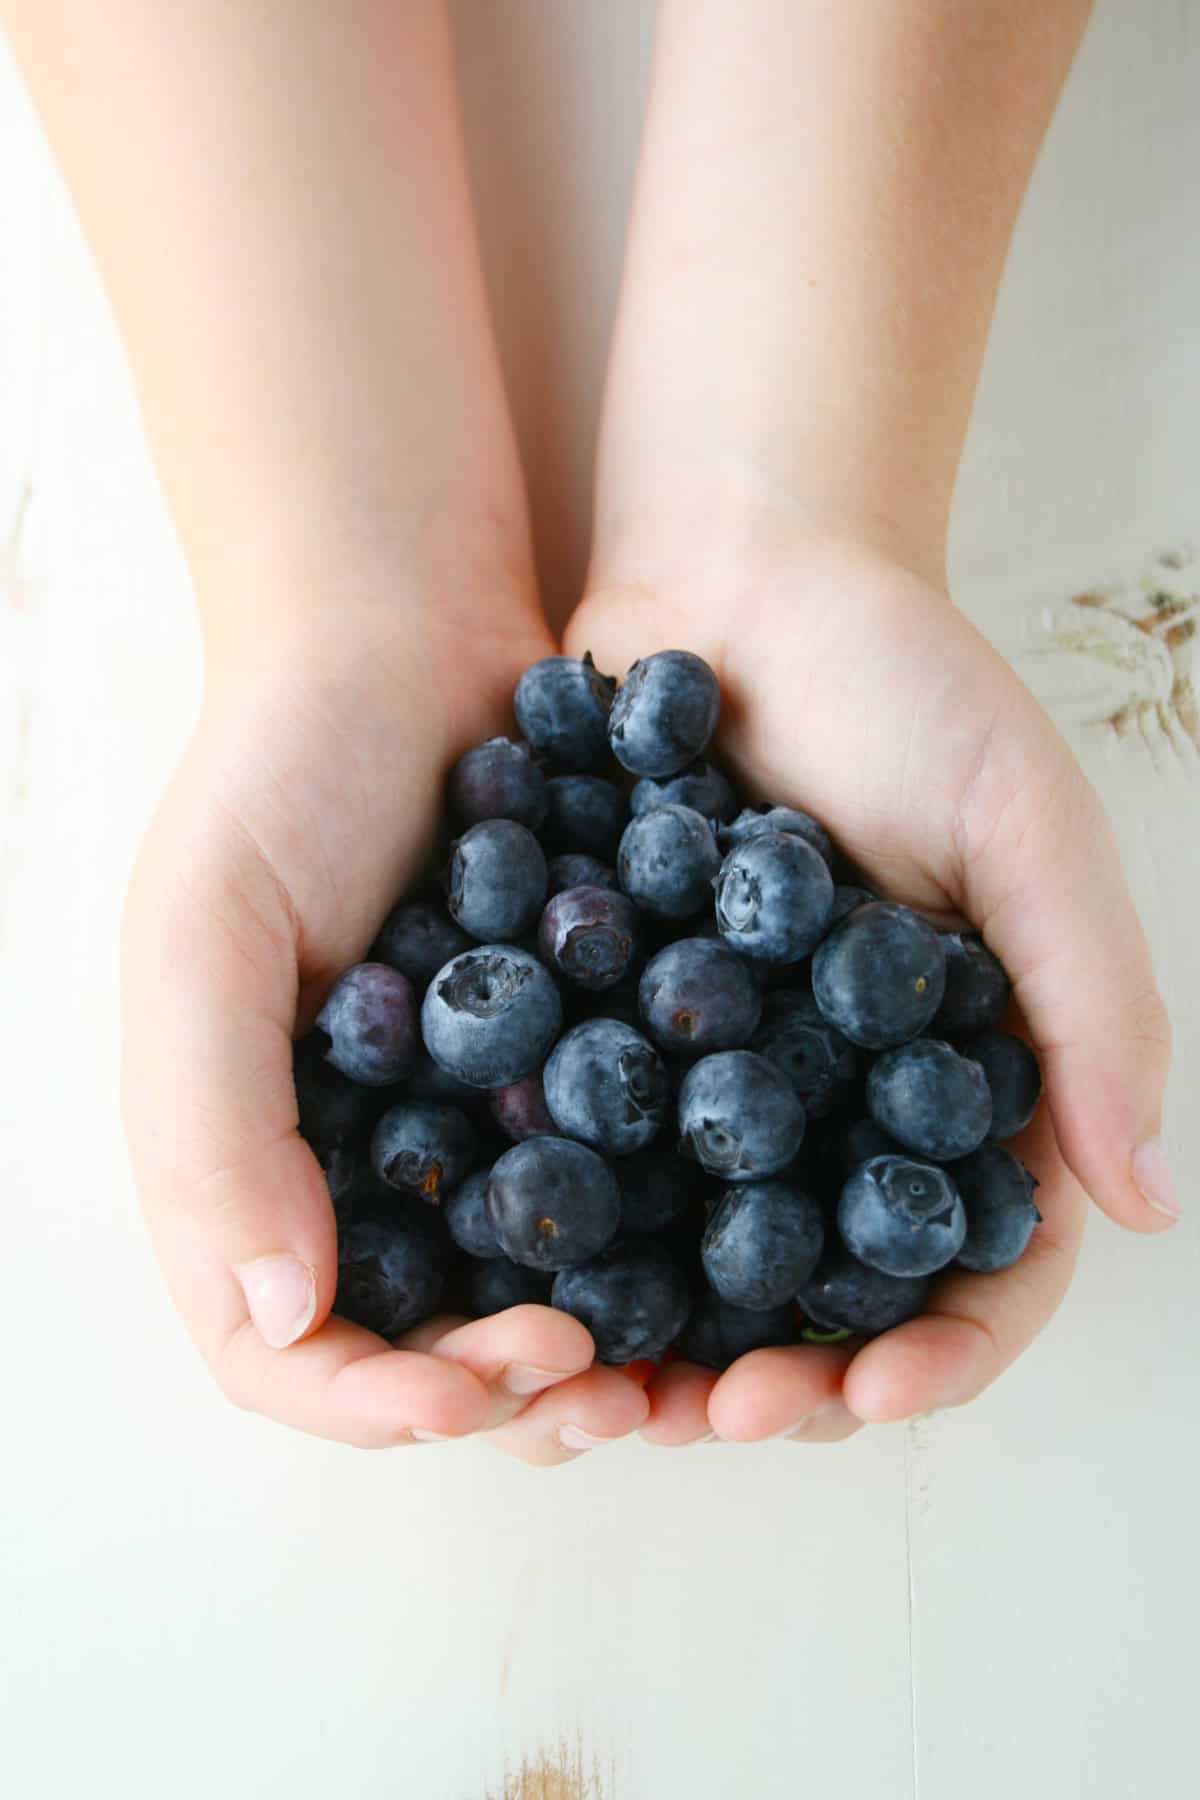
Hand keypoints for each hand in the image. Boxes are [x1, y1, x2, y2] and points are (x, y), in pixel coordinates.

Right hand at [121, 590, 648, 1461]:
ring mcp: (468, 1118)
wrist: (413, 631)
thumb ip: (215, 1127)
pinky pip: (611, 1178)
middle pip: (419, 1345)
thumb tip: (283, 1319)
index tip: (477, 1391)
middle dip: (506, 1390)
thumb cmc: (283, 768)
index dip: (371, 1400)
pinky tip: (730, 1235)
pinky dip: (660, 1229)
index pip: (282, 1351)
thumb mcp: (205, 931)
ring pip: (527, 1288)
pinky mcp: (566, 1063)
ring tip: (675, 1348)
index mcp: (249, 1154)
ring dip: (599, 1338)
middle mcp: (357, 1161)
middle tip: (600, 1379)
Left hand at [566, 530, 1176, 1443]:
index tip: (872, 1389)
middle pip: (833, 1293)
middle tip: (720, 1420)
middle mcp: (846, 1099)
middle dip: (787, 1377)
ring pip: (703, 1259)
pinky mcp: (615, 1029)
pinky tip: (519, 1276)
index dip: (942, 1345)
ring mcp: (727, 1075)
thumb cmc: (904, 680)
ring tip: (607, 1396)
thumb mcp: (1025, 824)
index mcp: (965, 1075)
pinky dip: (568, 1232)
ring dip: (664, 1344)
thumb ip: (1093, 1004)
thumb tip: (1146, 1204)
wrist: (735, 572)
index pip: (983, 1259)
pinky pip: (595, 1160)